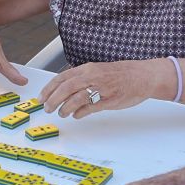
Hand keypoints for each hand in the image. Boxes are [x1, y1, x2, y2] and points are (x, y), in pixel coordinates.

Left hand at [40, 59, 168, 118]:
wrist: (143, 75)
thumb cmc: (120, 74)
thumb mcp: (97, 71)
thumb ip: (82, 80)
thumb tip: (65, 91)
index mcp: (88, 68)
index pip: (62, 77)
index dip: (49, 88)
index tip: (41, 97)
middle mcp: (93, 76)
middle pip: (66, 87)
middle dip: (53, 99)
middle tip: (47, 108)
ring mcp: (101, 88)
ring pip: (77, 98)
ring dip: (65, 108)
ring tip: (62, 113)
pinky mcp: (110, 100)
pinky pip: (91, 107)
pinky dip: (80, 112)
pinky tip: (77, 115)